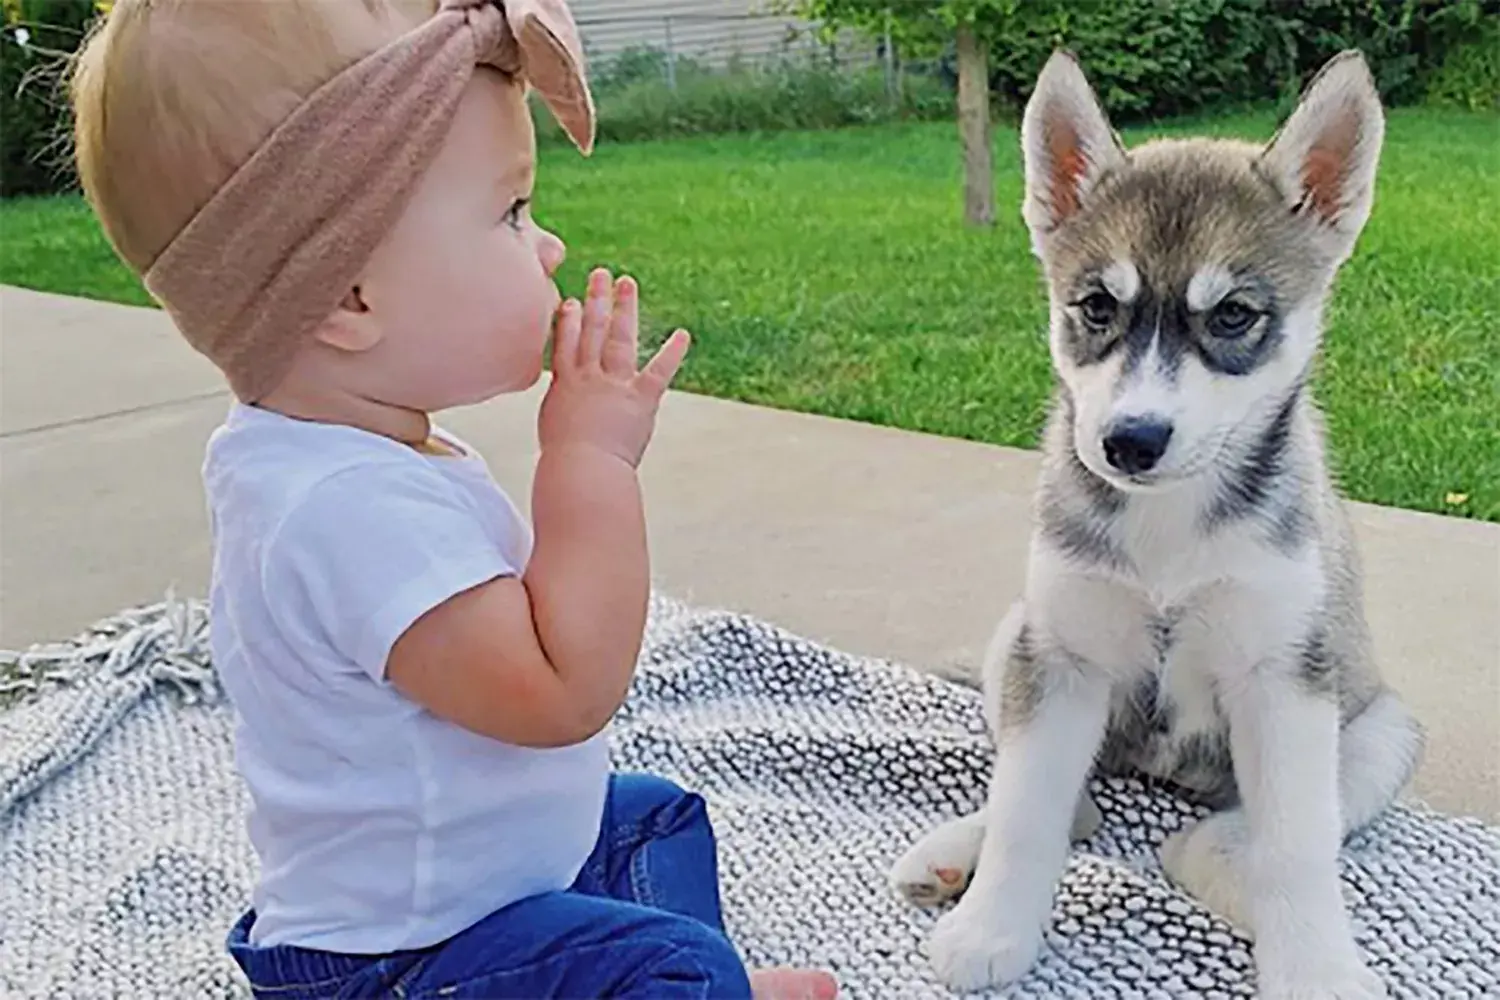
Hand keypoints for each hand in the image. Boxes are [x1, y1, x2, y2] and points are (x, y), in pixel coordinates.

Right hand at [538, 268, 689, 467]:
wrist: (581, 469)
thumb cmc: (564, 461)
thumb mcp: (554, 428)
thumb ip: (562, 411)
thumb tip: (565, 413)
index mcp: (565, 385)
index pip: (565, 344)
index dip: (569, 319)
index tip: (572, 300)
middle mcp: (589, 377)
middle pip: (592, 330)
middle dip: (597, 300)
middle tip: (601, 274)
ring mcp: (615, 385)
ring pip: (618, 339)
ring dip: (623, 309)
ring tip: (626, 283)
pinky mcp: (640, 399)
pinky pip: (659, 371)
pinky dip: (673, 352)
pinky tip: (683, 334)